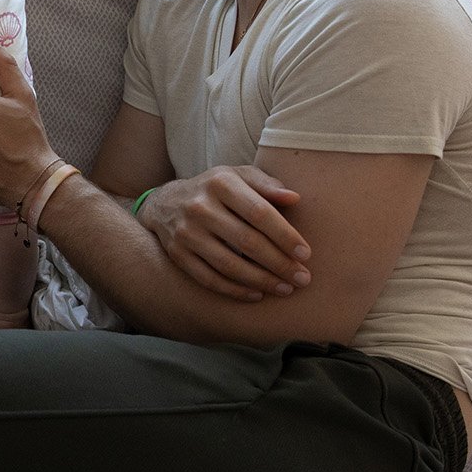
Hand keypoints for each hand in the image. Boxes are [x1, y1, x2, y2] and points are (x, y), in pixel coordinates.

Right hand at [138, 166, 310, 300]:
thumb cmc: (216, 190)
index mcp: (221, 183)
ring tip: (285, 289)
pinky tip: (257, 295)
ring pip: (229, 265)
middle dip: (279, 264)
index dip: (285, 236)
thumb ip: (266, 185)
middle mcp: (200, 207)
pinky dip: (235, 290)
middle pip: (247, 242)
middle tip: (302, 278)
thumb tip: (294, 198)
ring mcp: (186, 233)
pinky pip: (209, 279)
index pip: (259, 213)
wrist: (166, 203)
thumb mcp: (239, 176)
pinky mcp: (178, 255)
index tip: (305, 254)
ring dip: (261, 281)